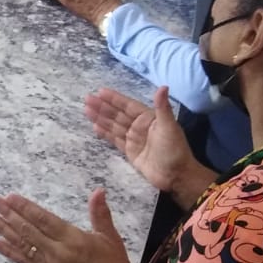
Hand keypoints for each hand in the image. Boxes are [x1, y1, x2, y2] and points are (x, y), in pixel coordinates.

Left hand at [0, 189, 135, 262]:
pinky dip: (9, 252)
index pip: (43, 219)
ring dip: (4, 230)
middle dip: (9, 214)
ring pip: (22, 244)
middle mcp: (56, 251)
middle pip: (28, 230)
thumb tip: (98, 191)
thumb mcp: (110, 238)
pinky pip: (24, 262)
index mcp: (72, 239)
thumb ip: (100, 213)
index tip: (10, 197)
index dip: (25, 207)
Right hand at [83, 86, 212, 205]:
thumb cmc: (174, 150)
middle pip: (117, 114)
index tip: (100, 91)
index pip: (128, 105)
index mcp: (148, 118)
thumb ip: (162, 107)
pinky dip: (105, 133)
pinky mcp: (130, 152)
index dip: (115, 99)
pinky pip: (115, 139)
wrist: (176, 176)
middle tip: (87, 99)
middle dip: (102, 107)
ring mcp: (134, 139)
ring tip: (86, 110)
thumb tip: (163, 86)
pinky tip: (95, 126)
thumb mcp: (169, 127)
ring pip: (113, 125)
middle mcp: (139, 126)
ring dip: (100, 118)